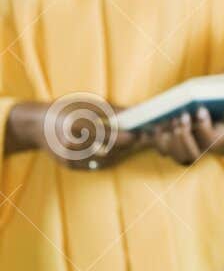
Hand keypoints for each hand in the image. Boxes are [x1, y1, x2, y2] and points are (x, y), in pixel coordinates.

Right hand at [6, 100, 145, 166]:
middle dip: (124, 146)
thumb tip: (137, 113)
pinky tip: (112, 151)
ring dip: (118, 153)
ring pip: (104, 160)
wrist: (37, 125)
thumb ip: (113, 110)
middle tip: (137, 139)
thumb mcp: (87, 104)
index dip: (125, 137)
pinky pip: (95, 165)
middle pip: (108, 150)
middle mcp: (72, 145)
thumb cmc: (66, 109)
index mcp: (76, 126)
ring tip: (126, 144)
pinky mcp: (71, 166)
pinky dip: (106, 158)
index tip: (137, 134)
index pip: (108, 135)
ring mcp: (71, 158)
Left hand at [147, 105, 223, 165]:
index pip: (210, 142)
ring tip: (169, 118)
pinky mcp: (176, 144)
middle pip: (188, 154)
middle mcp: (203, 151)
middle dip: (183, 136)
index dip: (204, 128)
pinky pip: (160, 145)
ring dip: (167, 137)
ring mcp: (187, 149)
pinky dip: (155, 135)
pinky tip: (156, 121)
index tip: (201, 110)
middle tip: (183, 115)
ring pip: (171, 152)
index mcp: (220, 144)